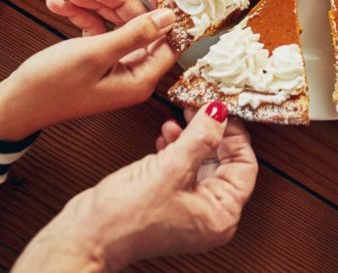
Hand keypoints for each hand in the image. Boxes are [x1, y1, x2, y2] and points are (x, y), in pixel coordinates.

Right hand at [0, 0, 176, 140]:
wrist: (13, 104)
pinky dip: (81, 16)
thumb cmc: (50, 86)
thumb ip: (136, 34)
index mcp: (140, 79)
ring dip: (94, 6)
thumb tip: (170, 17)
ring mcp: (114, 65)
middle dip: (115, 4)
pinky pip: (98, 31)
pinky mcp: (97, 60)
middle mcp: (132, 73)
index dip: (163, 13)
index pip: (167, 41)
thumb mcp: (96, 53)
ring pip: (116, 24)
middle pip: (139, 26)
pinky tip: (60, 5)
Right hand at [13, 104, 257, 271]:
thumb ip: (200, 137)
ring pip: (201, 161)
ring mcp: (189, 209)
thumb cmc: (125, 218)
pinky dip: (177, 148)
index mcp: (221, 215)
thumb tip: (220, 112)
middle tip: (201, 108)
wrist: (83, 238)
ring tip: (180, 118)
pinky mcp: (168, 201)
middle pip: (224, 161)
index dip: (235, 134)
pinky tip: (166, 135)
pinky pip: (183, 168)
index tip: (223, 111)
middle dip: (212, 132)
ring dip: (192, 136)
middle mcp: (209, 215)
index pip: (245, 165)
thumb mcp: (171, 168)